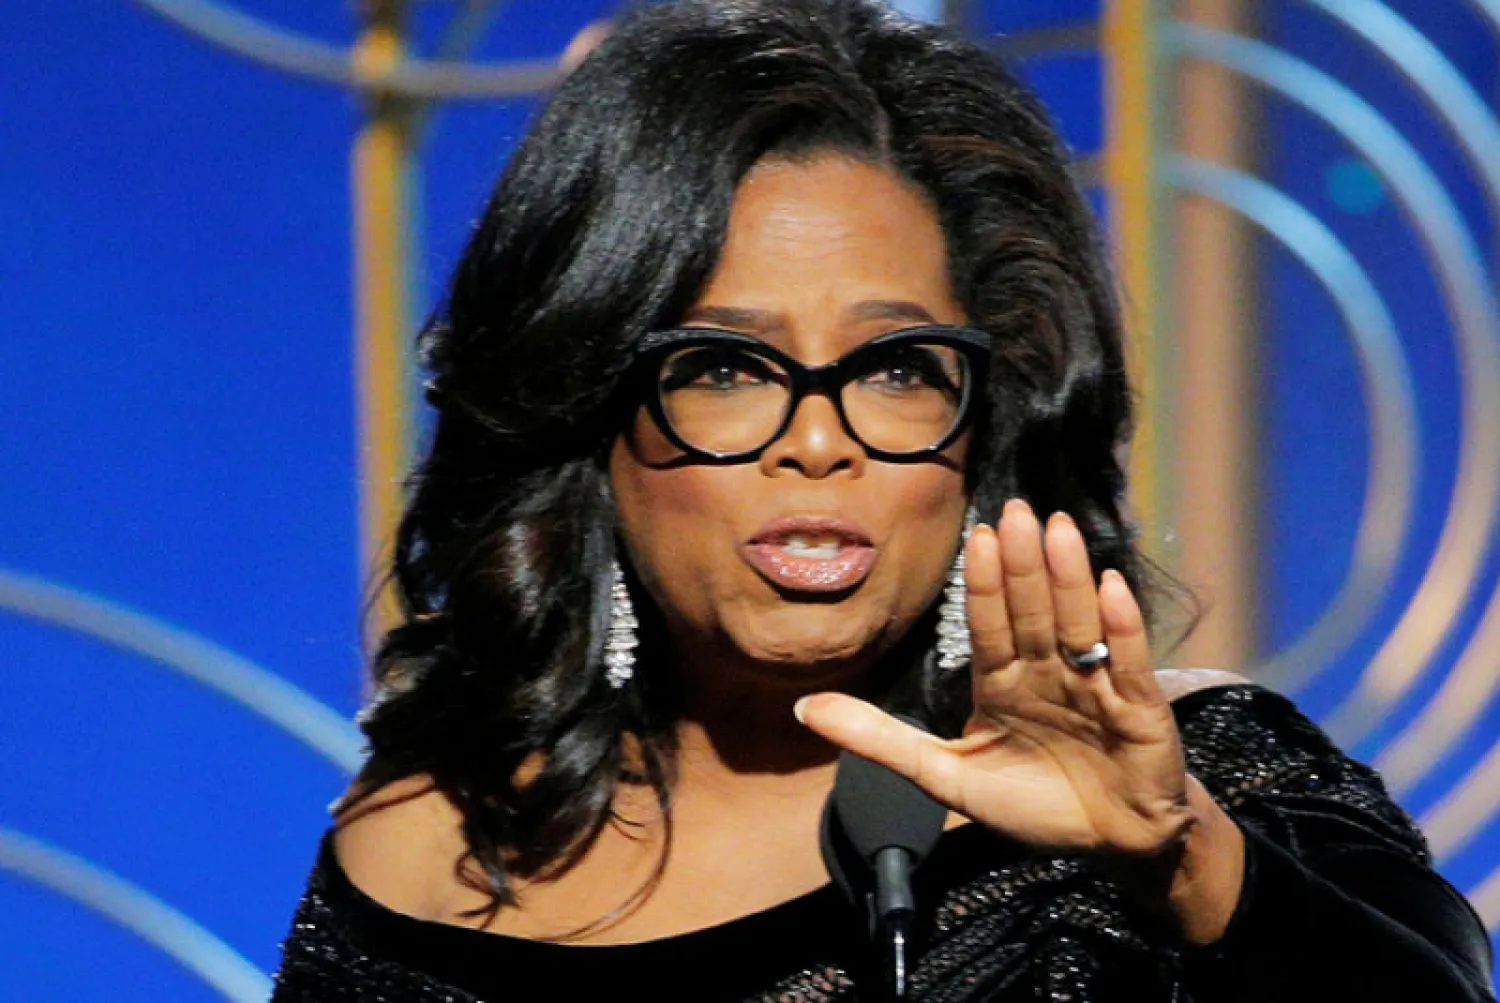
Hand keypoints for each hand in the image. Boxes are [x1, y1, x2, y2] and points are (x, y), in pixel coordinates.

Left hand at [795, 498, 1191, 859]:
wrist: (1111, 846)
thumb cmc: (1032, 805)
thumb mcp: (946, 775)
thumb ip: (880, 739)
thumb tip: (805, 708)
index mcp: (1004, 681)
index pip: (988, 625)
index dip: (984, 583)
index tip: (975, 534)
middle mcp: (1049, 671)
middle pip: (1032, 612)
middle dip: (1023, 564)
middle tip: (1015, 509)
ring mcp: (1096, 686)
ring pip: (1078, 623)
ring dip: (1069, 578)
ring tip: (1059, 530)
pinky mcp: (1140, 710)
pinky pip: (1128, 663)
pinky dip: (1121, 627)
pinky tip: (1110, 587)